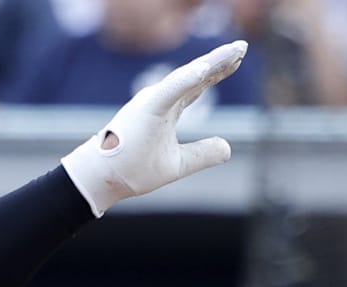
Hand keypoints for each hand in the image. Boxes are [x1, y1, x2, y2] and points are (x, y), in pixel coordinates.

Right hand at [60, 41, 247, 217]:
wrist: (103, 179)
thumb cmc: (132, 170)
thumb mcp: (178, 164)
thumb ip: (202, 154)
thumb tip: (228, 147)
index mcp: (166, 109)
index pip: (197, 85)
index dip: (218, 71)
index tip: (238, 58)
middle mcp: (160, 99)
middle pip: (196, 76)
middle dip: (220, 60)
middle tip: (242, 46)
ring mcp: (152, 101)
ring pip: (187, 77)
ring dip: (211, 63)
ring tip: (234, 51)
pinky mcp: (146, 108)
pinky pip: (171, 90)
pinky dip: (188, 78)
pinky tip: (206, 67)